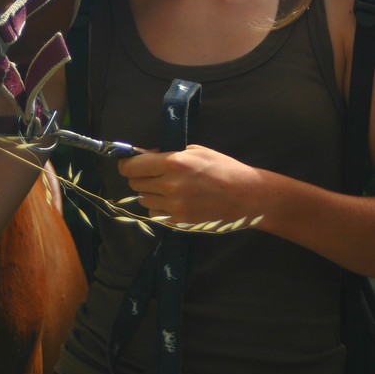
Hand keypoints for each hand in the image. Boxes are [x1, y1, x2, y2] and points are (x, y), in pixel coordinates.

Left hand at [119, 145, 265, 229]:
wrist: (247, 196)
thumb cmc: (223, 168)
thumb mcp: (195, 151)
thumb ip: (167, 154)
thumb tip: (144, 155)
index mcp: (174, 163)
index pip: (132, 166)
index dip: (127, 164)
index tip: (129, 163)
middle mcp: (170, 185)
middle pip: (135, 183)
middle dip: (140, 177)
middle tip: (152, 174)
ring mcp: (174, 206)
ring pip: (143, 200)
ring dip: (149, 193)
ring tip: (167, 188)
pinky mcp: (179, 222)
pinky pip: (155, 214)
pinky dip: (159, 207)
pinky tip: (174, 201)